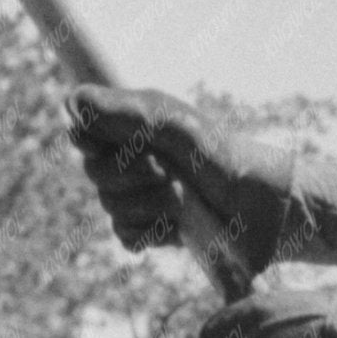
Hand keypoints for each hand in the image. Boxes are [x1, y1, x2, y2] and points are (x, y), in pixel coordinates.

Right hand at [67, 89, 296, 269]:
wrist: (263, 210)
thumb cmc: (226, 159)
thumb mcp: (179, 131)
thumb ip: (127, 116)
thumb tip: (73, 103)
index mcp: (136, 123)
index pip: (82, 123)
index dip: (92, 136)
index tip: (122, 143)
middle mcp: (132, 156)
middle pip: (92, 169)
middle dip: (130, 174)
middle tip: (168, 172)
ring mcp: (139, 194)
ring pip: (109, 204)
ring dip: (147, 204)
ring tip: (182, 199)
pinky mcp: (149, 229)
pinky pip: (124, 234)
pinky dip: (149, 232)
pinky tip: (175, 225)